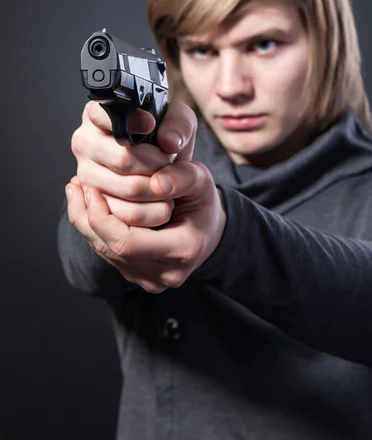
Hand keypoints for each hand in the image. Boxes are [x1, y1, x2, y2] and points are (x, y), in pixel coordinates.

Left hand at [65, 159, 226, 293]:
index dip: (103, 217)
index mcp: (183, 250)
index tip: (91, 188)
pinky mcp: (138, 276)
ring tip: (77, 191)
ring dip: (85, 221)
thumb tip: (156, 183)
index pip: (128, 243)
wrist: (209, 228)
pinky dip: (95, 228)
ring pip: (104, 252)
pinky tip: (89, 205)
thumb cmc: (202, 201)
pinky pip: (108, 253)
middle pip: (110, 249)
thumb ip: (181, 177)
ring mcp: (150, 279)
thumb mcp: (201, 179)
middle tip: (76, 185)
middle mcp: (166, 273)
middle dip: (87, 217)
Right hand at [71, 100, 196, 224]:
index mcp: (98, 115)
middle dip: (156, 164)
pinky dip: (152, 211)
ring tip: (168, 181)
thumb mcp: (179, 120)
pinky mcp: (95, 203)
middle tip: (170, 161)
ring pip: (127, 189)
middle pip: (123, 159)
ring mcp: (86, 173)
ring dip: (158, 189)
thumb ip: (178, 124)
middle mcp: (85, 142)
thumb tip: (169, 143)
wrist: (163, 164)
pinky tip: (161, 200)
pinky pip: (126, 213)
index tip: (151, 125)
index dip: (130, 122)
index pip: (104, 115)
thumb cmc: (165, 137)